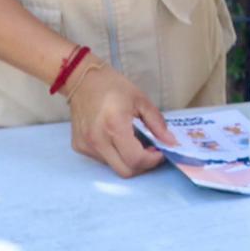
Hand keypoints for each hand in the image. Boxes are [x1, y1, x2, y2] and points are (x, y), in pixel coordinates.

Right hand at [64, 58, 169, 177]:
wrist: (81, 79)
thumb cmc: (113, 86)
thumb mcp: (141, 100)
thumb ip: (157, 123)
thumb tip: (170, 142)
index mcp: (115, 126)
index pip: (136, 159)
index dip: (152, 160)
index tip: (160, 151)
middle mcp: (98, 140)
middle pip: (125, 171)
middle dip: (142, 165)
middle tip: (150, 150)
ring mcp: (86, 146)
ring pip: (113, 166)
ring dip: (128, 159)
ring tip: (133, 142)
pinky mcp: (79, 147)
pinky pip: (102, 160)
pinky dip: (114, 155)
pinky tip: (117, 139)